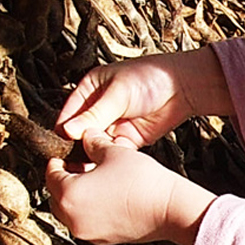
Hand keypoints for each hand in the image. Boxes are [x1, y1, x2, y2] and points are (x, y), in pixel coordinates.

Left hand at [45, 129, 216, 244]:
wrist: (169, 209)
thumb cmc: (142, 182)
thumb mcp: (113, 152)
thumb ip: (93, 143)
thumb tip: (87, 137)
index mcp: (69, 195)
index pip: (50, 174)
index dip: (58, 159)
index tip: (65, 153)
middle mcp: (73, 218)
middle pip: (56, 195)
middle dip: (65, 178)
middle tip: (79, 164)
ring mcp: (87, 232)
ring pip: (71, 210)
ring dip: (77, 194)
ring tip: (95, 177)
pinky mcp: (103, 239)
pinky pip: (86, 221)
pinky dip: (89, 208)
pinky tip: (107, 193)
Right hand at [56, 47, 232, 147]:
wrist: (183, 88)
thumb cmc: (151, 78)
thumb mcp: (119, 94)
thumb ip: (94, 114)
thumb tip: (68, 131)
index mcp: (89, 90)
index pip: (68, 115)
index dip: (64, 132)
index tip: (61, 148)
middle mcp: (97, 109)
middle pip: (78, 135)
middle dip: (76, 149)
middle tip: (74, 163)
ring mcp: (112, 125)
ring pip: (93, 147)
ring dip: (93, 157)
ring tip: (92, 166)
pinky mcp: (126, 140)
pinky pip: (112, 153)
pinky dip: (111, 160)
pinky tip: (112, 163)